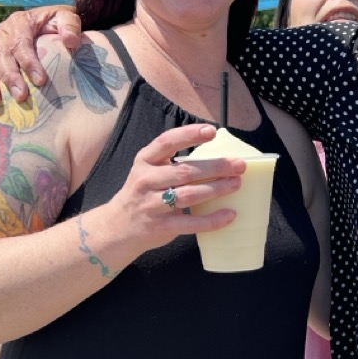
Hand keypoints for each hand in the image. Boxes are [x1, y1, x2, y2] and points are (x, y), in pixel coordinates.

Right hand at [0, 5, 81, 109]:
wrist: (49, 21)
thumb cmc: (58, 22)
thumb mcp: (66, 16)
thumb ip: (70, 25)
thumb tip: (71, 41)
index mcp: (20, 22)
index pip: (21, 43)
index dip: (29, 62)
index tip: (41, 80)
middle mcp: (4, 34)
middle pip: (2, 56)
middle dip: (10, 78)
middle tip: (21, 97)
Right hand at [103, 124, 245, 251]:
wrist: (118, 227)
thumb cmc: (142, 194)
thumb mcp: (148, 171)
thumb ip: (172, 163)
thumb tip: (217, 158)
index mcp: (145, 161)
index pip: (167, 142)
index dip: (189, 134)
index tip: (211, 131)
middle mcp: (146, 180)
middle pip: (185, 171)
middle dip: (216, 167)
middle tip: (239, 165)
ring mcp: (152, 204)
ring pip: (189, 195)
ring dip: (216, 189)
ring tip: (236, 184)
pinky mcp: (161, 226)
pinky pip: (191, 223)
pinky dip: (212, 219)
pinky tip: (230, 215)